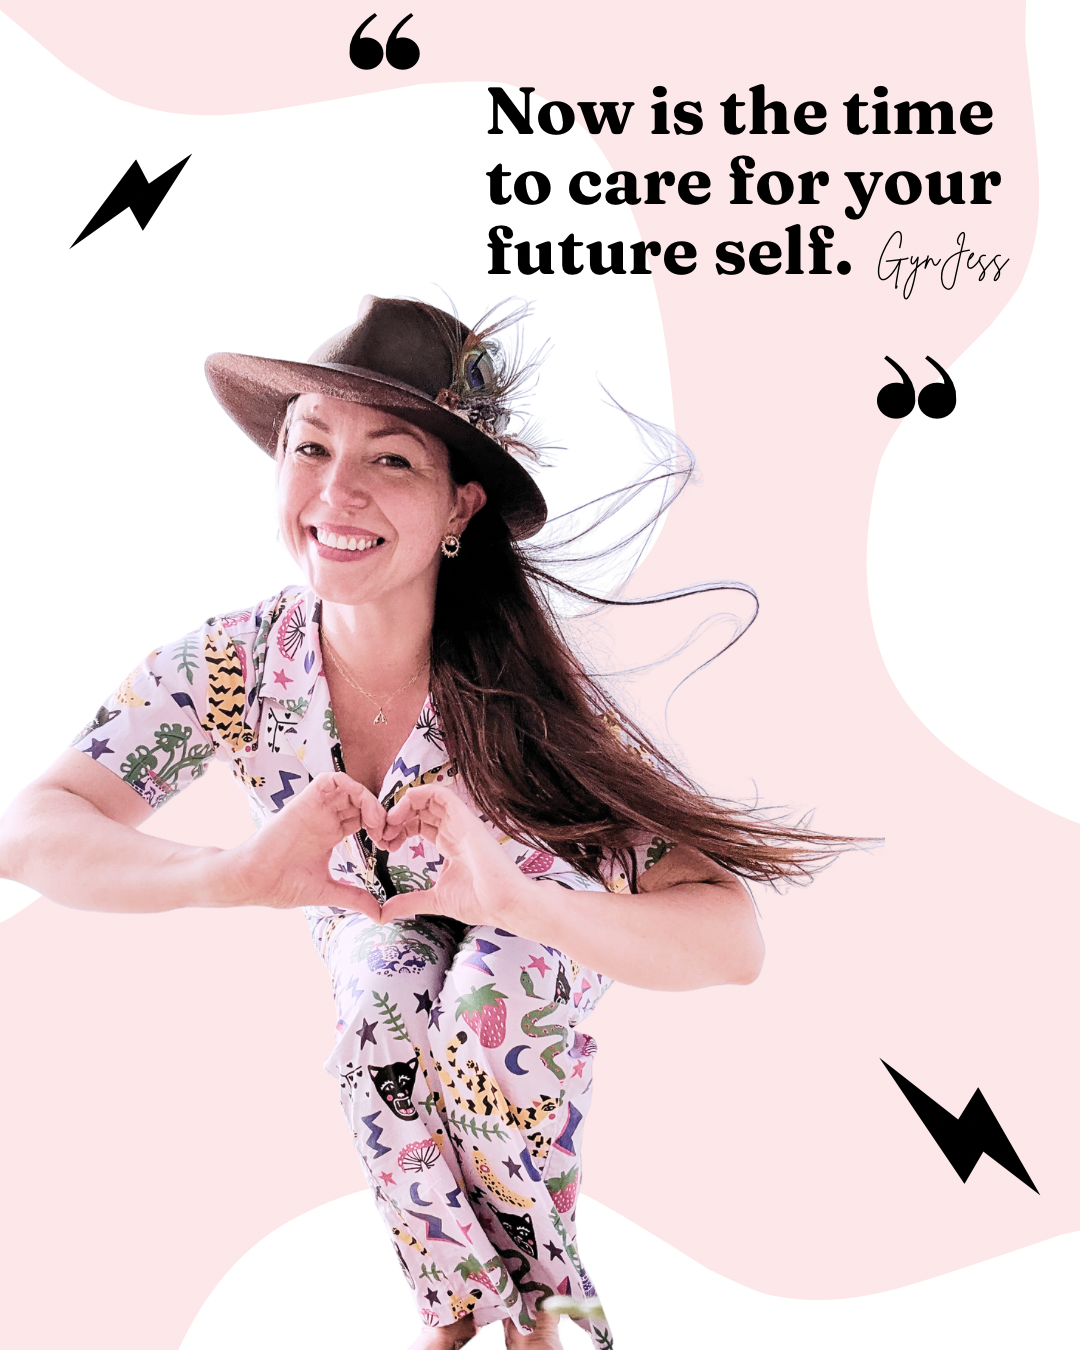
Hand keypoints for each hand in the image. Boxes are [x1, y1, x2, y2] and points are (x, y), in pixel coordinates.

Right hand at [222, 772, 400, 915]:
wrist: (253, 881)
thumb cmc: (282, 886)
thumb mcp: (327, 891)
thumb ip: (354, 897)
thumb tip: (380, 914)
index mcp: (329, 834)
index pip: (363, 818)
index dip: (381, 827)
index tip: (388, 846)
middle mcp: (324, 818)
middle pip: (360, 801)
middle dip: (380, 813)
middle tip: (388, 834)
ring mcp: (315, 808)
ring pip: (350, 787)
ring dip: (369, 800)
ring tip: (377, 823)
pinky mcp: (305, 801)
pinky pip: (331, 780)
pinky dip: (352, 788)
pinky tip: (362, 811)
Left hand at [377, 784, 529, 926]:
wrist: (503, 905)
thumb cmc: (479, 903)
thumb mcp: (434, 900)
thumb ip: (409, 901)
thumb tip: (384, 913)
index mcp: (449, 844)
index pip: (419, 824)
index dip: (398, 829)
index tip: (383, 844)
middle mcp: (454, 830)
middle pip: (421, 809)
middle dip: (396, 816)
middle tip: (381, 833)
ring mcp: (461, 823)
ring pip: (429, 797)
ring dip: (404, 804)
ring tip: (389, 821)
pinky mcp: (465, 820)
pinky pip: (442, 794)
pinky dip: (419, 794)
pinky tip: (403, 808)